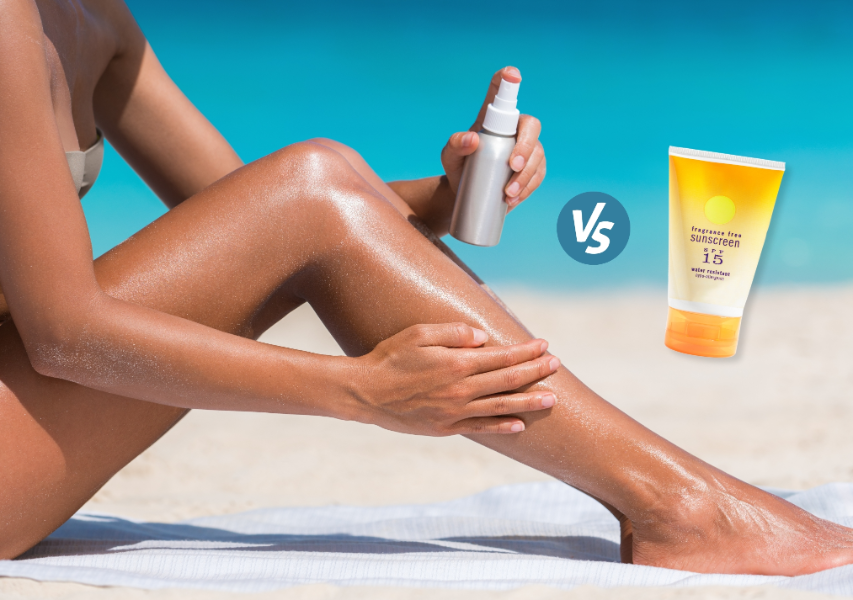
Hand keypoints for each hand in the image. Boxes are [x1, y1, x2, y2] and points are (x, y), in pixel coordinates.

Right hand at [351, 323, 558, 435]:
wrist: (365, 393)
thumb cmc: (390, 358)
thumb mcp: (418, 334)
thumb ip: (453, 333)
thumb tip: (483, 337)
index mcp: (456, 364)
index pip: (501, 356)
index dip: (525, 351)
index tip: (543, 346)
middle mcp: (461, 389)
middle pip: (507, 380)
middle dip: (534, 372)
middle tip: (556, 365)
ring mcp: (454, 411)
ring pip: (501, 406)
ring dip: (528, 401)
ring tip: (552, 399)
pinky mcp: (445, 428)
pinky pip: (481, 428)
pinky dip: (502, 427)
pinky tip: (519, 425)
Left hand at [441, 66, 545, 211]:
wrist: (467, 193)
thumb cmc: (458, 168)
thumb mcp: (449, 156)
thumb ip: (455, 144)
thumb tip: (473, 139)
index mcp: (492, 120)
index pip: (501, 93)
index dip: (507, 80)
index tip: (512, 74)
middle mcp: (513, 130)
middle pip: (531, 126)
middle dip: (526, 146)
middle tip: (512, 166)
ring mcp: (526, 150)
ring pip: (538, 155)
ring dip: (526, 175)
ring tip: (508, 192)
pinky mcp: (532, 170)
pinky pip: (538, 175)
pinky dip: (528, 187)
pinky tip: (514, 198)